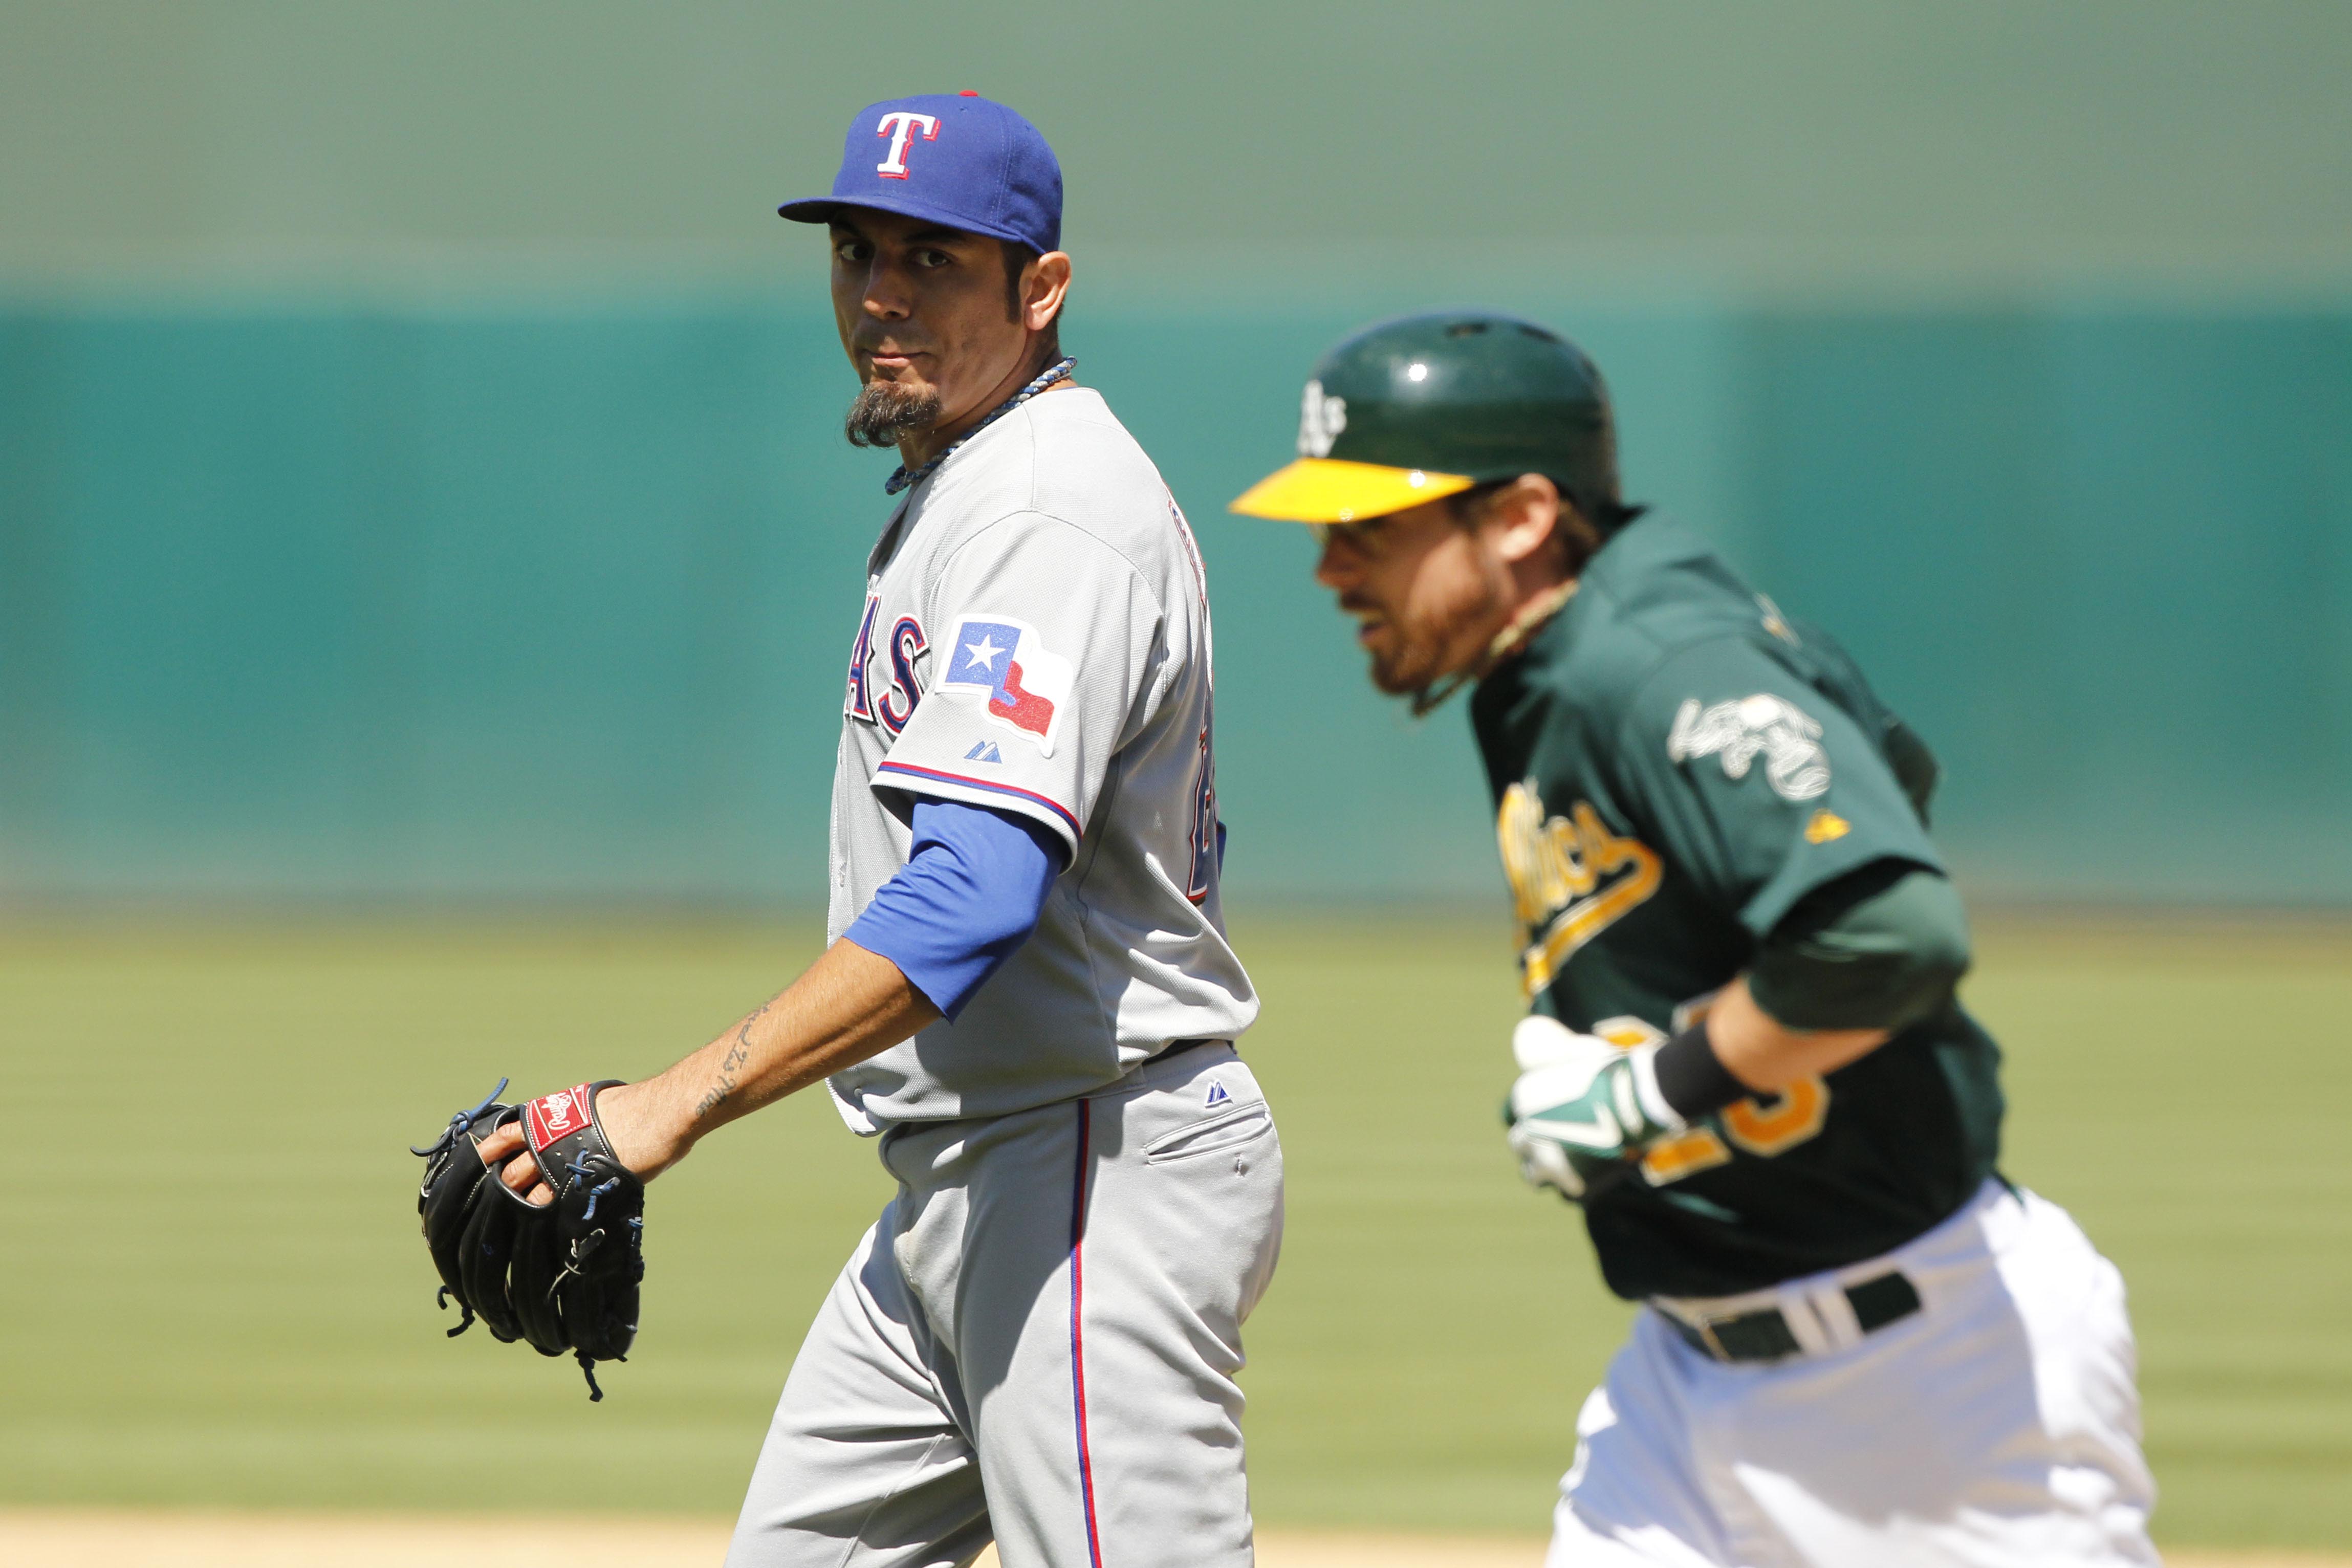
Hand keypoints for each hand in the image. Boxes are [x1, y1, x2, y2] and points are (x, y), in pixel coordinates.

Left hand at [477, 1080, 686, 1206]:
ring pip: (528, 1196)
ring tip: (521, 1218)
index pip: (506, 1137)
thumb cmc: (632, 1105)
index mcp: (547, 1119)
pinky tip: (548, 1225)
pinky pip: (554, 1209)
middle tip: (500, 1198)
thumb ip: (572, 1122)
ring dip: (524, 1207)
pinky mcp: (578, 1189)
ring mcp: (560, 1169)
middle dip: (504, 1187)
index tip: (479, 1161)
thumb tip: (569, 1132)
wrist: (656, 1114)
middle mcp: (546, 1145)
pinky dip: (550, 1217)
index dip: (489, 1151)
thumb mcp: (590, 1105)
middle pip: (512, 1173)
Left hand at [1502, 1016, 1682, 1200]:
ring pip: (1534, 1174)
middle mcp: (1528, 1133)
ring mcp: (1549, 1163)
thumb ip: (1548, 1048)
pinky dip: (1572, 1185)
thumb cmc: (1609, 1069)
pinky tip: (1586, 1173)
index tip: (1542, 1118)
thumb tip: (1527, 1030)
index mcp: (1522, 1098)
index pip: (1511, 1114)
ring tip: (1565, 1162)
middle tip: (1555, 1141)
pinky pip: (1564, 1191)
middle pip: (1520, 1145)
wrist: (1640, 1098)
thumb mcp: (1573, 1048)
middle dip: (1533, 1143)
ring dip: (1545, 1169)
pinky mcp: (1573, 1185)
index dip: (1527, 1116)